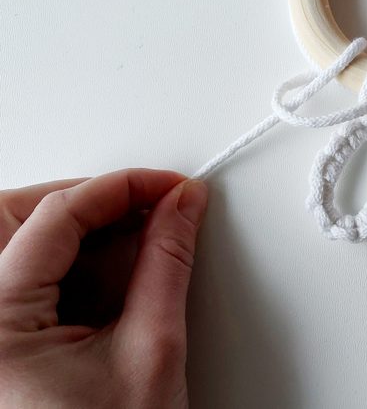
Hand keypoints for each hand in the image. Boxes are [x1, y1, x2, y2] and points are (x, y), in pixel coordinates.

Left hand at [0, 169, 207, 407]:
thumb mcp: (151, 350)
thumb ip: (167, 264)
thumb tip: (181, 208)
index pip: (55, 217)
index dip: (122, 187)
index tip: (168, 184)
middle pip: (13, 217)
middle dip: (86, 200)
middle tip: (146, 203)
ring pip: (15, 241)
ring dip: (78, 227)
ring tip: (135, 236)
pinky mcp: (1, 342)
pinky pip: (24, 275)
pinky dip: (70, 259)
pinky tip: (112, 267)